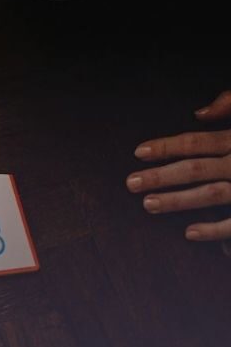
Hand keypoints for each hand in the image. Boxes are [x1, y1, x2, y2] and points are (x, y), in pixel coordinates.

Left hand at [126, 91, 230, 241]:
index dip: (166, 146)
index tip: (138, 152)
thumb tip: (198, 112)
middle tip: (130, 183)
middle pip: (197, 168)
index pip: (197, 142)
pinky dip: (216, 229)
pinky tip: (189, 233)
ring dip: (178, 200)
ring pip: (213, 194)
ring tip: (149, 205)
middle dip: (161, 176)